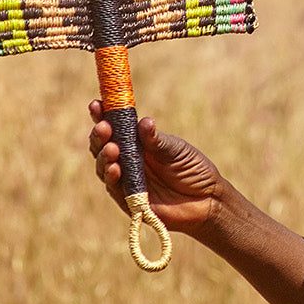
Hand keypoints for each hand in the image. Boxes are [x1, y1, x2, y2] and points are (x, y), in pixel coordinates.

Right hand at [88, 100, 223, 235]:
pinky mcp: (128, 199)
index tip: (96, 104)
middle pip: (103, 145)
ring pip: (104, 166)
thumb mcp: (178, 150)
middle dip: (100, 135)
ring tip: (112, 148)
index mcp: (139, 143)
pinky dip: (112, 176)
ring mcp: (126, 179)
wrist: (207, 199)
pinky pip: (114, 187)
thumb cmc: (193, 169)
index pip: (116, 127)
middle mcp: (129, 159)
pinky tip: (115, 168)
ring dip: (104, 156)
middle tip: (103, 127)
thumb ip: (158, 140)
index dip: (103, 116)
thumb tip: (144, 121)